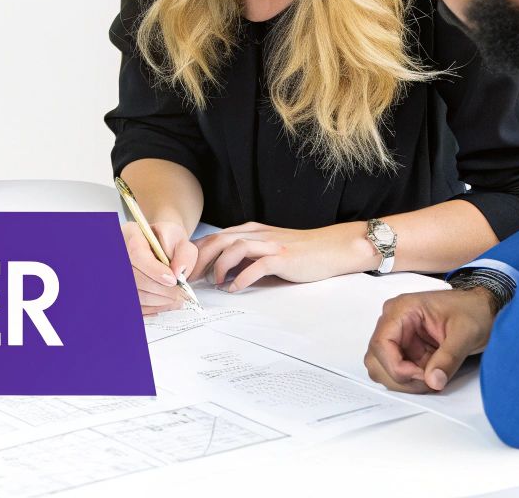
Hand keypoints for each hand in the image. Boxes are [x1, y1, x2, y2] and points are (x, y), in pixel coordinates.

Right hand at [119, 221, 198, 315]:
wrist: (159, 247)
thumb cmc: (167, 242)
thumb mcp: (180, 240)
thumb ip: (184, 254)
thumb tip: (178, 272)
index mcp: (131, 234)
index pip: (137, 254)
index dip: (154, 270)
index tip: (173, 280)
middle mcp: (119, 253)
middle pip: (134, 277)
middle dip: (160, 289)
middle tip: (178, 293)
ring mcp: (118, 272)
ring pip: (133, 294)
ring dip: (157, 301)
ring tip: (175, 299)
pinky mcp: (121, 289)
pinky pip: (134, 305)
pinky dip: (151, 309)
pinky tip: (164, 304)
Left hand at [193, 221, 371, 291]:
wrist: (332, 248)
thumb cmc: (300, 253)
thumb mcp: (267, 250)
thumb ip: (246, 257)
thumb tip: (221, 274)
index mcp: (251, 231)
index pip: (215, 237)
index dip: (197, 253)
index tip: (186, 270)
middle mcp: (257, 234)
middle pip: (218, 240)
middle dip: (200, 259)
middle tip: (190, 278)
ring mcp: (270, 244)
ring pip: (233, 247)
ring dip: (219, 266)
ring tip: (214, 282)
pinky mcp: (282, 257)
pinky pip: (257, 265)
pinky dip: (242, 277)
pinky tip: (234, 288)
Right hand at [364, 287, 495, 392]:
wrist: (484, 310)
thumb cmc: (474, 311)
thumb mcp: (465, 333)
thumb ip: (448, 358)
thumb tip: (433, 381)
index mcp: (402, 310)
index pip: (381, 344)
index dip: (397, 367)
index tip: (422, 376)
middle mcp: (394, 322)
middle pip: (376, 359)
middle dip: (400, 377)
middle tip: (429, 380)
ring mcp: (398, 337)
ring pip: (383, 369)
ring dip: (406, 381)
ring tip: (433, 378)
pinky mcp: (406, 349)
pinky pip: (399, 372)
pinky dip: (413, 381)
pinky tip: (433, 376)